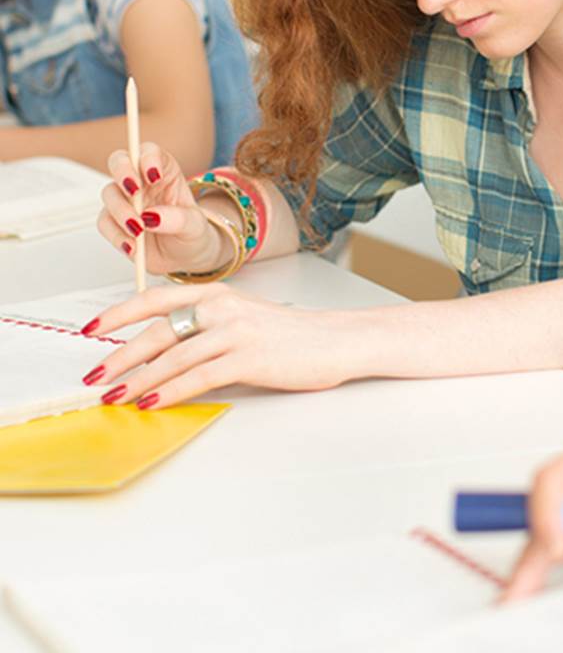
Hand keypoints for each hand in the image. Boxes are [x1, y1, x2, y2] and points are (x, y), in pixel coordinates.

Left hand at [81, 283, 366, 408]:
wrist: (338, 340)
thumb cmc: (293, 335)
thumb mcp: (244, 318)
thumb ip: (206, 327)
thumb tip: (162, 354)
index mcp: (218, 293)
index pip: (156, 298)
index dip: (119, 313)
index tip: (90, 329)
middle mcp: (223, 307)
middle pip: (157, 331)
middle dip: (119, 357)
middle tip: (94, 377)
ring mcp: (236, 331)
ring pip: (172, 357)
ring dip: (138, 380)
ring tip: (115, 397)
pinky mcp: (249, 358)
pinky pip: (198, 377)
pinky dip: (171, 392)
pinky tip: (154, 403)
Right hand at [98, 142, 223, 273]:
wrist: (184, 259)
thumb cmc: (191, 233)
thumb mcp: (195, 226)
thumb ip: (178, 219)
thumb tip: (152, 217)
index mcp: (164, 172)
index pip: (150, 152)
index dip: (148, 158)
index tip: (154, 175)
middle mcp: (141, 182)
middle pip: (120, 161)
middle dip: (122, 172)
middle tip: (133, 191)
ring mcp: (125, 201)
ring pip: (109, 193)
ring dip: (121, 211)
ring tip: (139, 231)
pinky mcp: (114, 223)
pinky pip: (105, 223)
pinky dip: (116, 235)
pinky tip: (133, 246)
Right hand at [504, 406, 562, 599]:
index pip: (557, 476)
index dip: (549, 512)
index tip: (559, 550)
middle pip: (541, 508)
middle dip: (531, 550)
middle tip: (521, 593)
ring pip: (541, 533)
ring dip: (529, 568)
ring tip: (516, 603)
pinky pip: (553, 549)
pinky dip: (541, 573)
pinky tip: (528, 595)